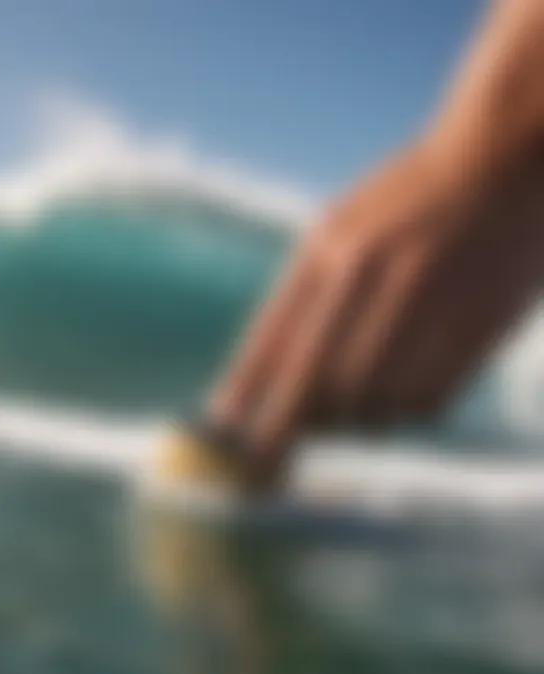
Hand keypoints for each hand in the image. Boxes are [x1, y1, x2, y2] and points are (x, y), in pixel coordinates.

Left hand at [208, 138, 543, 477]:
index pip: (274, 338)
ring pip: (370, 403)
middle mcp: (373, 277)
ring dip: (344, 424)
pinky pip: (424, 402)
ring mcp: (429, 302)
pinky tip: (387, 400)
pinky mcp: (479, 326)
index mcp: (329, 248)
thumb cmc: (405, 199)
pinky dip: (396, 415)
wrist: (503, 161)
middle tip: (268, 459)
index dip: (245, 393)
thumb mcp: (338, 229)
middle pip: (316, 383)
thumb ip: (300, 298)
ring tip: (335, 417)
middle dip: (284, 430)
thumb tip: (259, 381)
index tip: (223, 432)